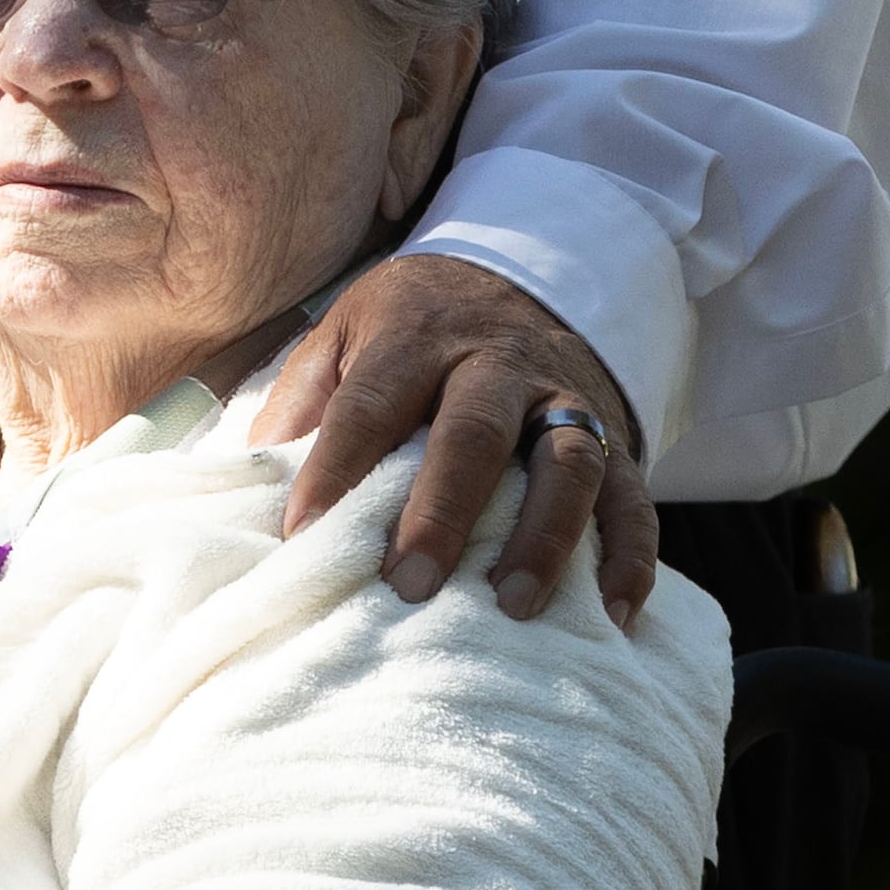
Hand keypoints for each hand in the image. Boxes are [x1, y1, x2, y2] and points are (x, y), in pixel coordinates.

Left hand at [271, 252, 658, 630]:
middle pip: (474, 432)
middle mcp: (497, 364)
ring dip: (546, 536)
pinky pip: (635, 497)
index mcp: (417, 336)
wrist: (521, 275)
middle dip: (443, 511)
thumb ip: (304, 395)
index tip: (301, 536)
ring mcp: (565, 399)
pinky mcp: (617, 435)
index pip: (371, 403)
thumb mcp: (347, 328)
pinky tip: (615, 614)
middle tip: (409, 585)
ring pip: (568, 463)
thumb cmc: (414, 327)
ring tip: (515, 606)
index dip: (335, 468)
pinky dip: (633, 556)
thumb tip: (254, 474)